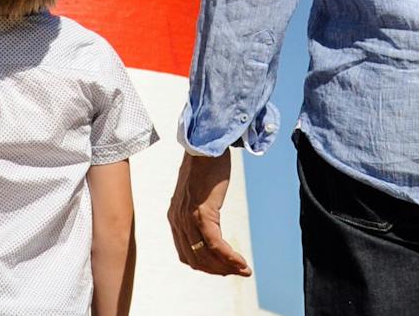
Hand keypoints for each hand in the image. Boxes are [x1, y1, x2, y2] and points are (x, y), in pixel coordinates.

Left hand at [167, 149, 250, 276]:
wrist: (206, 145)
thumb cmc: (205, 167)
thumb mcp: (197, 193)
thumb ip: (199, 210)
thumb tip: (210, 224)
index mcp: (175, 218)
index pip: (186, 255)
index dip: (205, 267)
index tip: (224, 269)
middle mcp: (177, 220)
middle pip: (195, 260)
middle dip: (217, 271)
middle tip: (237, 273)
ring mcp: (188, 218)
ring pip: (206, 256)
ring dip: (226, 268)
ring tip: (244, 270)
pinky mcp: (202, 212)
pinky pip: (216, 244)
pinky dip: (230, 257)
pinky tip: (242, 262)